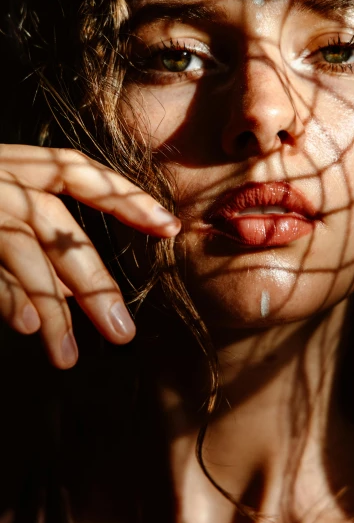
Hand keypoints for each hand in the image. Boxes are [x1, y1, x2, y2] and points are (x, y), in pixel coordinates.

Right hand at [0, 145, 179, 368]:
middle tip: (123, 332)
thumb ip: (18, 256)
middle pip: (54, 221)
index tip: (168, 225)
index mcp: (6, 166)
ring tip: (72, 356)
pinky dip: (7, 290)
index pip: (74, 170)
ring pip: (22, 243)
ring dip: (52, 300)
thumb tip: (52, 312)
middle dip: (91, 277)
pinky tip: (31, 326)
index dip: (122, 194)